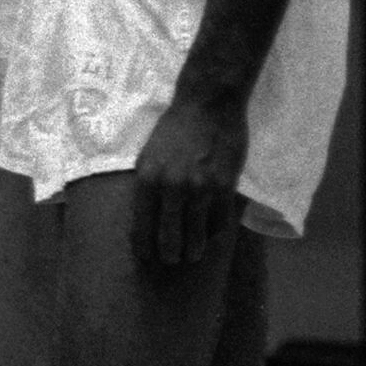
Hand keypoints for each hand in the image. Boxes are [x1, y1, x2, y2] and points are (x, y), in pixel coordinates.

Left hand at [131, 89, 248, 266]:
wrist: (207, 104)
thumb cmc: (173, 130)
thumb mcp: (148, 155)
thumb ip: (147, 185)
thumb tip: (145, 217)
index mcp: (147, 179)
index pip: (141, 225)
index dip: (144, 246)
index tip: (146, 257)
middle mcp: (172, 187)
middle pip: (168, 236)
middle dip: (169, 254)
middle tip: (171, 261)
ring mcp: (200, 188)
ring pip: (195, 233)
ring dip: (194, 249)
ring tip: (192, 256)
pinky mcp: (224, 185)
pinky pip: (218, 220)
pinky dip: (214, 232)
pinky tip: (211, 236)